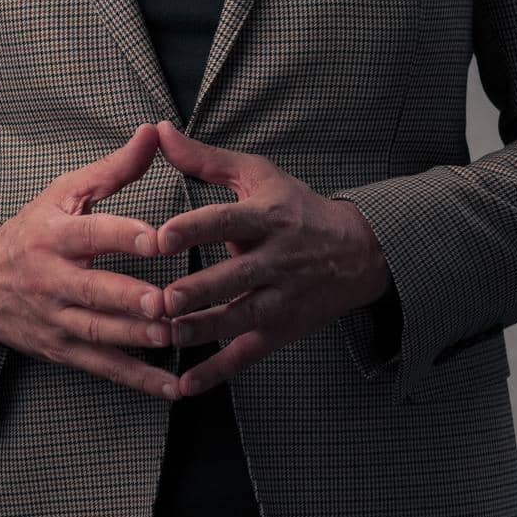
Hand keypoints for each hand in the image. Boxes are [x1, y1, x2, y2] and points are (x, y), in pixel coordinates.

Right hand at [0, 124, 179, 400]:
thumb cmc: (35, 229)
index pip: (91, 234)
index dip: (123, 235)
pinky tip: (172, 387)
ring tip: (173, 338)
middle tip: (165, 302)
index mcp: (54, 235)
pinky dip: (137, 380)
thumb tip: (154, 130)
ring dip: (137, 340)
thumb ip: (115, 168)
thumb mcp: (65, 192)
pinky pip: (103, 367)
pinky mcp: (63, 350)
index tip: (157, 238)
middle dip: (128, 299)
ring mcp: (56, 319)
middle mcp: (52, 279)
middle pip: (93, 292)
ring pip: (98, 333)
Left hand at [153, 120, 388, 396]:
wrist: (358, 252)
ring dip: (201, 330)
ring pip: (237, 319)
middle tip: (161, 299)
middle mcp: (274, 260)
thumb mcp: (257, 175)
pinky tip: (184, 386)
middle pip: (232, 277)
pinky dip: (216, 372)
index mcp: (267, 218)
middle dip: (198, 291)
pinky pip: (246, 355)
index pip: (227, 221)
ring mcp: (278, 300)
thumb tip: (158, 131)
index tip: (162, 235)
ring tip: (166, 336)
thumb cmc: (296, 207)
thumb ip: (204, 158)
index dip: (195, 228)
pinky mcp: (279, 330)